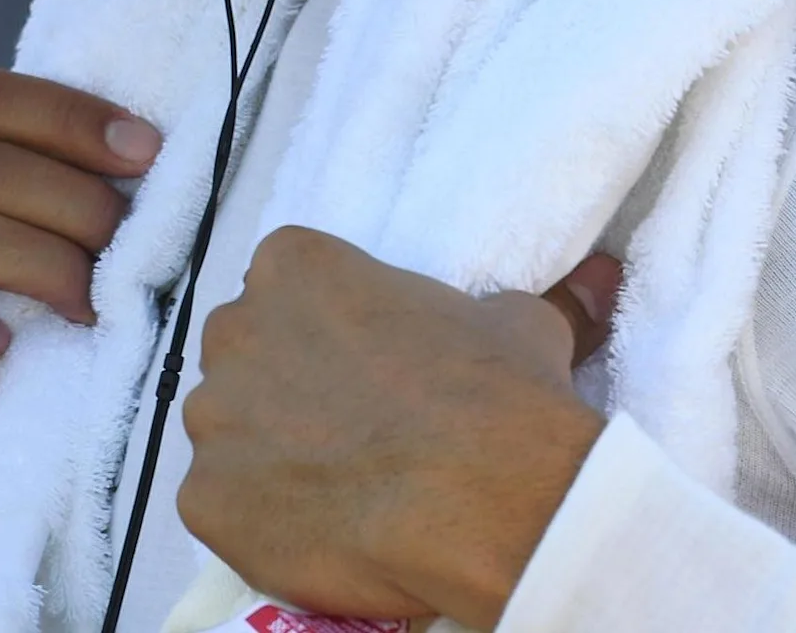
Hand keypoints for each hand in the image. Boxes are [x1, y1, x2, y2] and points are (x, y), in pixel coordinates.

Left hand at [177, 228, 611, 627]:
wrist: (485, 497)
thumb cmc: (499, 395)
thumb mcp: (521, 323)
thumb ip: (523, 300)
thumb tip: (593, 281)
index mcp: (293, 266)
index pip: (287, 292)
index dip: (327, 337)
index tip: (368, 374)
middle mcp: (234, 330)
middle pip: (246, 358)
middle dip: (286, 390)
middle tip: (355, 432)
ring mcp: (211, 418)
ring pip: (229, 434)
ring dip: (268, 456)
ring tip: (341, 488)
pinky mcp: (202, 500)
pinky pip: (219, 508)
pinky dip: (260, 523)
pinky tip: (320, 530)